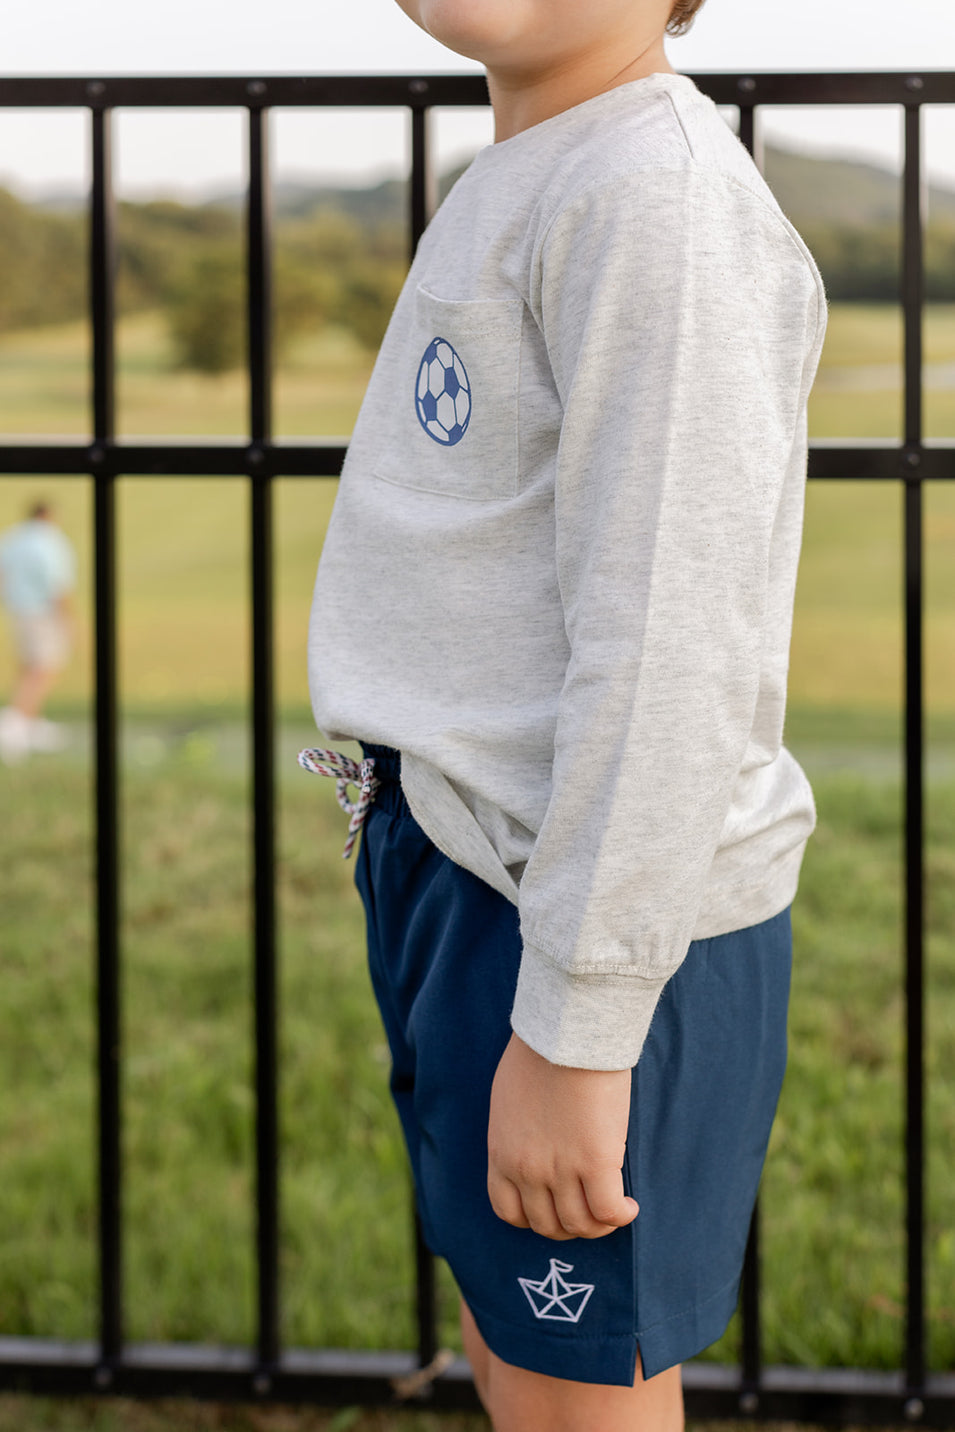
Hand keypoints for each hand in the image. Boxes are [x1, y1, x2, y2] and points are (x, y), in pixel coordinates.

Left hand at [487, 1032, 638, 1240]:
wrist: (565, 1031)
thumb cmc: (541, 1051)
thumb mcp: (509, 1100)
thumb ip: (517, 1132)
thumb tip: (535, 1145)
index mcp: (501, 1153)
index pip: (508, 1211)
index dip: (534, 1218)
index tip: (555, 1207)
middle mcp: (526, 1169)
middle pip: (547, 1225)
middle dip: (571, 1226)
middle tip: (590, 1210)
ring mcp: (559, 1169)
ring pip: (579, 1224)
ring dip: (599, 1225)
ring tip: (615, 1209)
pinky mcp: (595, 1162)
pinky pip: (608, 1211)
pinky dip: (621, 1216)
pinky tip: (630, 1206)